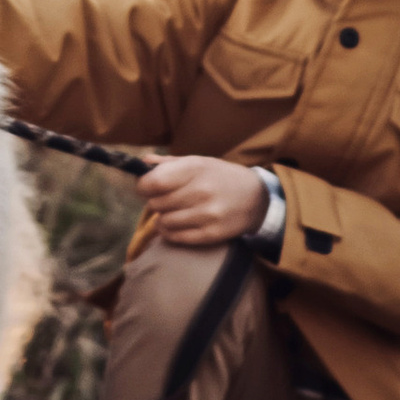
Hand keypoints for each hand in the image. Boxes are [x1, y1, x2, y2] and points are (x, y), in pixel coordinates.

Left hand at [141, 154, 267, 248]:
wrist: (256, 199)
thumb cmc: (222, 177)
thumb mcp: (200, 162)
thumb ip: (169, 163)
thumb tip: (143, 162)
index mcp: (195, 168)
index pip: (154, 182)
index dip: (143, 186)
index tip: (146, 187)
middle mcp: (201, 191)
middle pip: (156, 203)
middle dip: (155, 202)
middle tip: (164, 200)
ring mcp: (207, 215)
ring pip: (164, 222)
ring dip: (162, 219)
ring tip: (171, 213)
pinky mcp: (211, 234)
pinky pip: (176, 237)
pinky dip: (170, 233)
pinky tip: (176, 225)